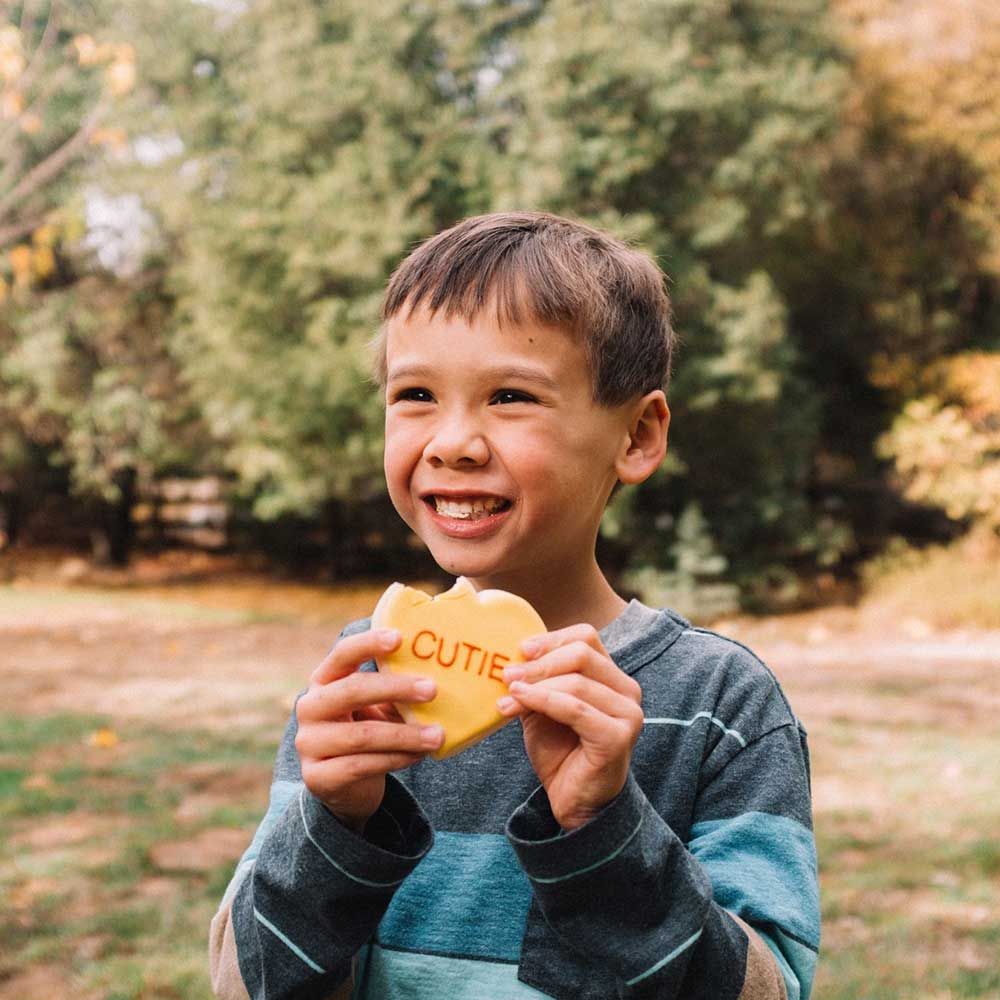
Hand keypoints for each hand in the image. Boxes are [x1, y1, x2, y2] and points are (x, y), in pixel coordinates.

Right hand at [294, 629, 443, 832]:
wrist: (346, 785)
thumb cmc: (368, 730)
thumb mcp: (378, 706)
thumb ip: (395, 689)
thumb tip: (438, 672)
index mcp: (324, 680)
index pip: (343, 654)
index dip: (369, 643)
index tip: (400, 638)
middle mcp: (310, 707)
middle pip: (352, 690)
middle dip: (396, 688)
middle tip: (432, 690)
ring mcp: (310, 743)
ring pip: (362, 736)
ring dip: (406, 735)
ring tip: (437, 735)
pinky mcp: (318, 777)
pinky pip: (361, 766)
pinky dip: (396, 759)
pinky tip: (419, 755)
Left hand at [496, 624, 643, 830]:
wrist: (574, 800)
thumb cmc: (560, 752)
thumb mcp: (541, 707)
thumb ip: (535, 681)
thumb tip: (511, 659)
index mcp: (612, 676)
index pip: (586, 637)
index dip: (551, 639)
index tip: (521, 650)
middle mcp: (627, 690)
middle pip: (581, 653)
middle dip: (539, 663)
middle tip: (507, 675)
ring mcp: (628, 713)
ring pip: (576, 681)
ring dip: (535, 685)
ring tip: (507, 696)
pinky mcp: (618, 736)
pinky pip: (575, 708)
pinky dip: (543, 701)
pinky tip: (518, 704)